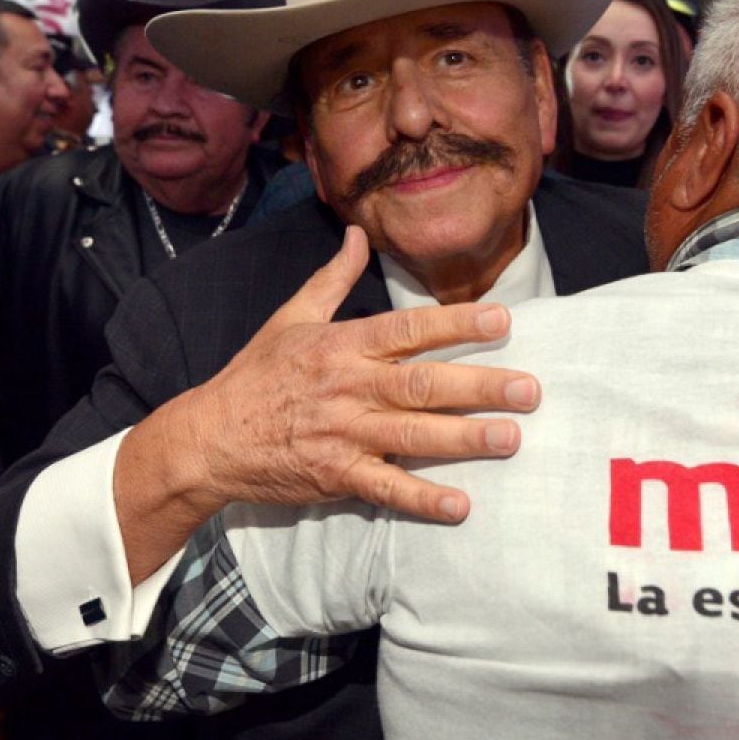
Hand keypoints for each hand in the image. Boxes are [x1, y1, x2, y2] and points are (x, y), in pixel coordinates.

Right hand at [114, 227, 540, 579]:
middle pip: (422, 384)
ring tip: (510, 438)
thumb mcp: (290, 317)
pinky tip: (461, 505)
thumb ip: (333, 278)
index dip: (456, 325)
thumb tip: (359, 233)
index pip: (407, 329)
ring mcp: (343, 434)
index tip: (503, 322)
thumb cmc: (255, 376)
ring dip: (464, 438)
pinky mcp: (335, 476)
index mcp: (340, 345)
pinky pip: (386, 488)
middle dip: (479, 386)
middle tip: (528, 390)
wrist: (209, 438)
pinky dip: (422, 498)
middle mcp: (347, 387)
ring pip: (413, 434)